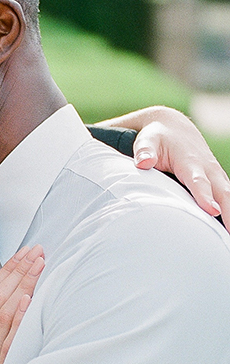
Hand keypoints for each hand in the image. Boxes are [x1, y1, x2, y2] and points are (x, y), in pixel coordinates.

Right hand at [0, 245, 44, 363]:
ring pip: (2, 312)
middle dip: (18, 270)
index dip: (6, 272)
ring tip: (39, 263)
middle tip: (37, 248)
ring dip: (23, 285)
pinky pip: (5, 340)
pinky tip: (27, 300)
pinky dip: (16, 318)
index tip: (23, 255)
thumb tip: (4, 313)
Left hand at [111, 106, 229, 225]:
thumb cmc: (157, 137)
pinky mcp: (216, 180)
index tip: (212, 211)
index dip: (205, 196)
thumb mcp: (147, 140)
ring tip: (228, 237)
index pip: (198, 181)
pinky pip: (227, 196)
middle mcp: (207, 168)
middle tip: (229, 234)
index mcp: (190, 160)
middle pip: (222, 192)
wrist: (172, 126)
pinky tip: (227, 230)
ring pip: (228, 195)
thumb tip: (143, 163)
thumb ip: (144, 151)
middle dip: (229, 212)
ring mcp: (214, 174)